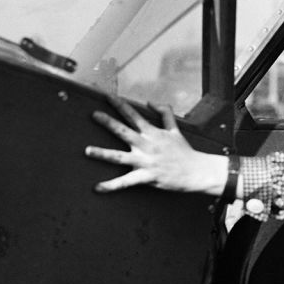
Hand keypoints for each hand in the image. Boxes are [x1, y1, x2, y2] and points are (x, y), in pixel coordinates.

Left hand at [85, 97, 226, 194]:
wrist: (196, 171)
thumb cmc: (184, 151)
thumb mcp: (175, 130)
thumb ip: (164, 113)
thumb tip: (150, 102)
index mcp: (152, 133)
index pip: (133, 115)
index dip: (120, 104)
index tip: (107, 95)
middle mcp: (146, 145)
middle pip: (123, 131)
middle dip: (108, 122)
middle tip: (94, 115)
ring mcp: (146, 161)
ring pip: (120, 156)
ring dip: (103, 153)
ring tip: (87, 150)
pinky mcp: (147, 176)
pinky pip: (126, 182)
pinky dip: (112, 185)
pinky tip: (98, 187)